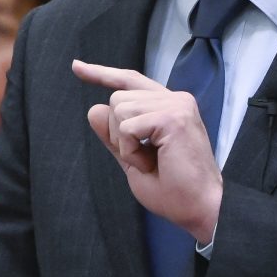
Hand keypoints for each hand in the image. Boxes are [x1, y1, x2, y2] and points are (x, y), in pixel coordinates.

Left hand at [72, 59, 222, 242]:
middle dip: (118, 135)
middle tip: (146, 160)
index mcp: (168, 106)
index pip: (130, 81)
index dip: (102, 74)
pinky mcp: (173, 117)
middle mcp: (175, 99)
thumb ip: (114, 136)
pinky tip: (152, 163)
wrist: (199, 208)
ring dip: (126, 145)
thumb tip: (93, 108)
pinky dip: (131, 151)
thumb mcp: (133, 160)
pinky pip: (127, 128)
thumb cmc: (173, 190)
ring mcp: (176, 105)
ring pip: (119, 110)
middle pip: (117, 99)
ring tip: (152, 162)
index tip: (77, 67)